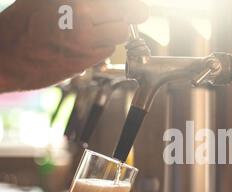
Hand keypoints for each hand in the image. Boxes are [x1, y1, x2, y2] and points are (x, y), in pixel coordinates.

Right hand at [0, 0, 147, 91]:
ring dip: (115, 30)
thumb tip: (100, 6)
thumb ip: (76, 2)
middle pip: (128, 13)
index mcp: (74, 0)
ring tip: (99, 28)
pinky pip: (108, 50)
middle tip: (128, 15)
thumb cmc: (23, 24)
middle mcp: (82, 14)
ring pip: (121, 33)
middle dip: (129, 14)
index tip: (134, 10)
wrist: (6, 58)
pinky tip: (86, 43)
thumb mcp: (45, 0)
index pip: (121, 2)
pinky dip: (103, 46)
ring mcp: (86, 38)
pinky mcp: (87, 60)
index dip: (129, 7)